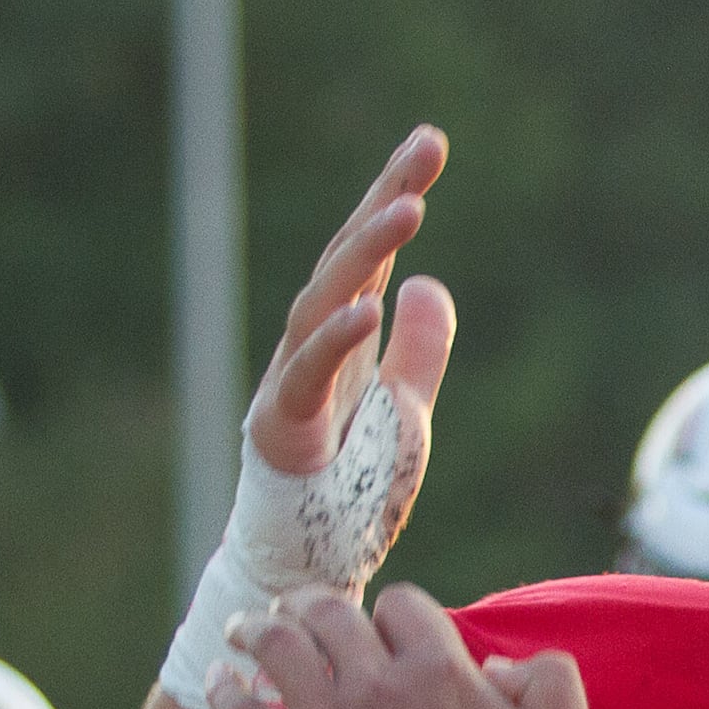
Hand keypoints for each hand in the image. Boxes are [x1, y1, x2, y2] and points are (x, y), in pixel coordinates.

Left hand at [214, 587, 600, 708]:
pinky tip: (223, 682)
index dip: (395, 617)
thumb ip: (552, 687)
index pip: (403, 608)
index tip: (386, 637)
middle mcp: (378, 689)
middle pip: (329, 614)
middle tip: (297, 610)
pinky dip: (227, 689)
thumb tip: (495, 667)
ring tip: (249, 630)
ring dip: (260, 629)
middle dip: (312, 605)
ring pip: (277, 647)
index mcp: (443, 676)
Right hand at [250, 126, 454, 512]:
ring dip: (365, 252)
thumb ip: (418, 351)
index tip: (432, 142)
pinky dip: (337, 339)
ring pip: (324, 299)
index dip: (396, 194)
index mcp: (344, 338)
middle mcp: (312, 347)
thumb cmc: (353, 496)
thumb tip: (427, 280)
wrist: (311, 567)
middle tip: (428, 146)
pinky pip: (307, 374)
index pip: (372, 252)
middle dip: (385, 198)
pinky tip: (371, 304)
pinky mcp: (277, 427)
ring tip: (410, 209)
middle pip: (348, 257)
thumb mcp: (407, 413)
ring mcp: (290, 382)